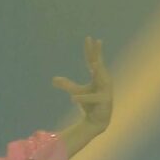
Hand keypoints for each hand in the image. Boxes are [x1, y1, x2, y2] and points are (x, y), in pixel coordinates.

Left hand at [53, 37, 113, 151]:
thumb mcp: (76, 92)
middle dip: (98, 54)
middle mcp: (103, 81)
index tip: (89, 38)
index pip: (93, 60)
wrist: (96, 122)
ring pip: (102, 79)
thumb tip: (54, 79)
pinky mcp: (104, 102)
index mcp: (97, 77)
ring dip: (98, 71)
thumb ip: (67, 85)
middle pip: (99, 64)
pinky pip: (92, 99)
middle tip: (96, 41)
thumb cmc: (89, 105)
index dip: (91, 50)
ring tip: (93, 64)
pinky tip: (72, 98)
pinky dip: (83, 98)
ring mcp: (106, 91)